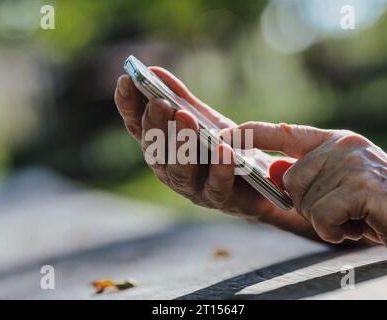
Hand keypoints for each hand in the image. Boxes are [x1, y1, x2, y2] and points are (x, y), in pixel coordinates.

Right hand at [114, 68, 319, 240]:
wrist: (260, 180)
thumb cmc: (225, 147)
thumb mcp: (204, 120)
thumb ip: (180, 99)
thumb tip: (155, 71)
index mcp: (163, 148)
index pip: (138, 127)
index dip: (128, 106)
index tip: (125, 80)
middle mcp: (170, 170)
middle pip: (155, 151)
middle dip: (155, 125)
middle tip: (158, 102)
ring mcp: (193, 188)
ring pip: (179, 171)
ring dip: (181, 144)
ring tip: (185, 118)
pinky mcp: (220, 199)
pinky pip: (216, 186)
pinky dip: (219, 168)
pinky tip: (223, 149)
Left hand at [228, 122, 386, 257]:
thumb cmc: (381, 207)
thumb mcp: (340, 188)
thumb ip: (307, 177)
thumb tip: (273, 170)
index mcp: (336, 142)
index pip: (285, 132)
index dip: (254, 134)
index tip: (225, 135)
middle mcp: (342, 146)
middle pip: (290, 181)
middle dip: (310, 206)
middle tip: (343, 212)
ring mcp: (352, 163)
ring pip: (305, 202)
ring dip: (326, 221)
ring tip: (356, 217)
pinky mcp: (361, 186)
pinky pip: (322, 216)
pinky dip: (337, 230)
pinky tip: (360, 226)